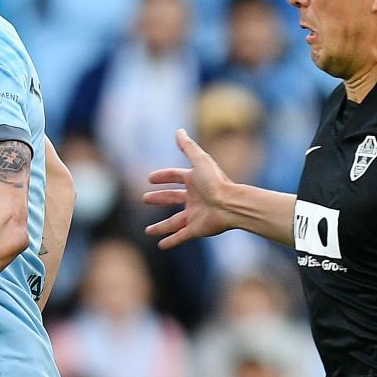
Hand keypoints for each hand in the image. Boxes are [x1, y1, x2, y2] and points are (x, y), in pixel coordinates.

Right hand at [143, 129, 237, 248]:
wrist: (231, 204)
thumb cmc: (216, 182)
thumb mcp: (200, 161)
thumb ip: (188, 147)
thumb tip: (178, 130)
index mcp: (195, 181)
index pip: (176, 177)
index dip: (164, 177)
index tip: (150, 179)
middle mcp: (194, 198)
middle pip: (173, 199)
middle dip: (159, 199)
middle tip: (145, 199)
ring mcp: (195, 215)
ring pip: (174, 222)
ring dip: (161, 227)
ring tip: (147, 231)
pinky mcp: (197, 229)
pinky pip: (181, 237)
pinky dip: (171, 241)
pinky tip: (161, 246)